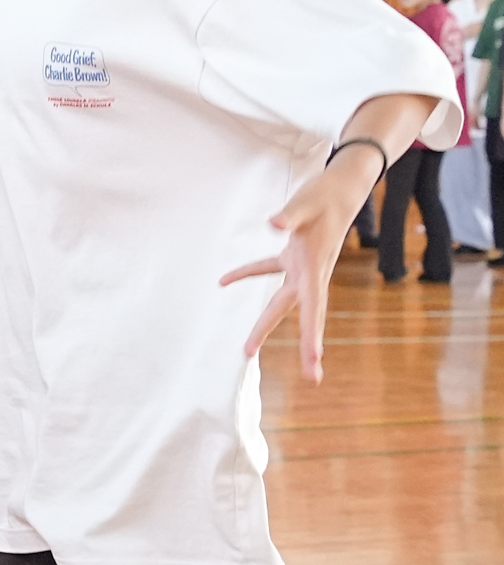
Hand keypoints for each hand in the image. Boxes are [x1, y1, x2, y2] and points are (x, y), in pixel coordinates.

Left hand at [219, 160, 369, 381]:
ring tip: (247, 351)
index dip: (313, 335)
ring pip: (281, 301)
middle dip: (302, 346)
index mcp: (315, 266)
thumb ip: (290, 215)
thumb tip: (272, 222)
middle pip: (300, 315)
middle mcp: (311, 273)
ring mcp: (302, 266)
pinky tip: (223, 281)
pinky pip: (267, 269)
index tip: (315, 362)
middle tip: (310, 379)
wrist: (342, 185)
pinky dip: (247, 274)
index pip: (313, 308)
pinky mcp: (294, 254)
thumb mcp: (307, 202)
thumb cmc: (326, 194)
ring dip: (264, 324)